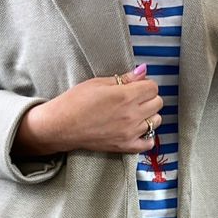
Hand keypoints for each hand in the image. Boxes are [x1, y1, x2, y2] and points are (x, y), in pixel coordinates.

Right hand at [16, 68, 162, 156]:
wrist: (60, 126)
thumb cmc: (74, 102)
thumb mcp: (98, 83)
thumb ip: (125, 79)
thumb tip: (142, 71)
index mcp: (125, 96)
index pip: (153, 87)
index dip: (145, 84)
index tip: (137, 86)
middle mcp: (131, 115)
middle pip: (158, 103)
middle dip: (148, 98)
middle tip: (135, 98)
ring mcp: (129, 132)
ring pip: (156, 121)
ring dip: (149, 115)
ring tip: (135, 113)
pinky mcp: (125, 146)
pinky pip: (148, 143)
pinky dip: (147, 136)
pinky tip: (137, 130)